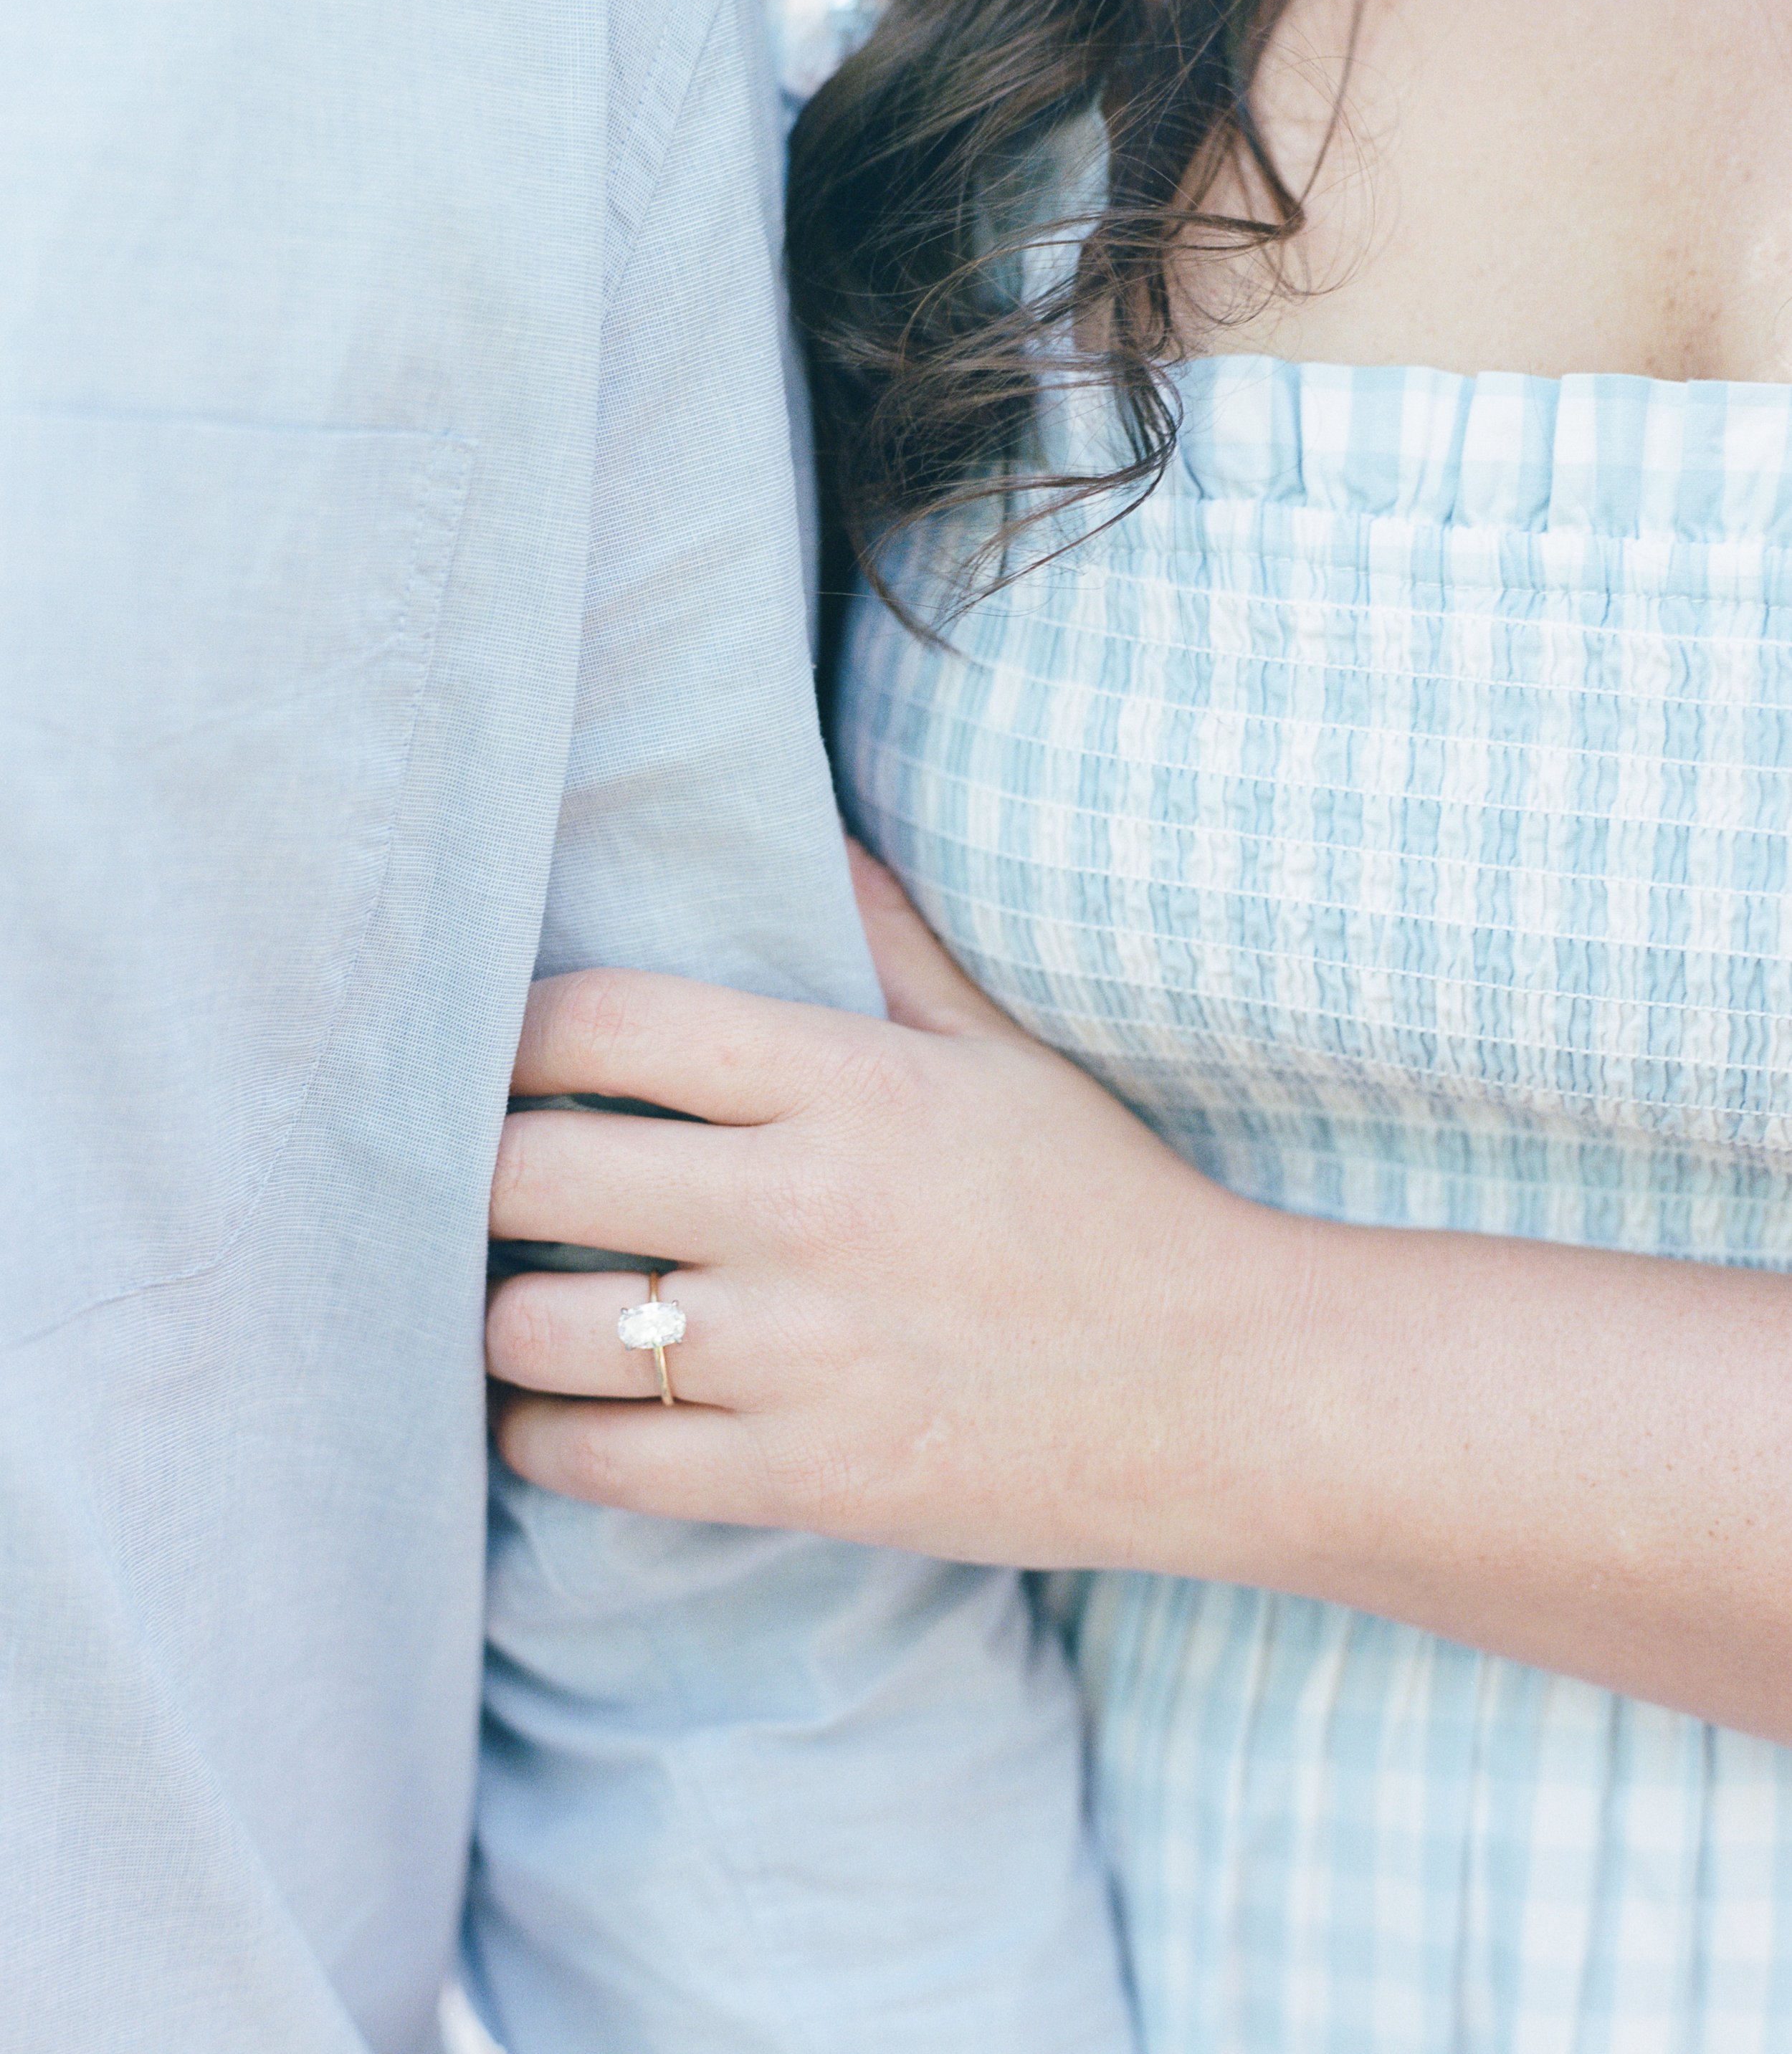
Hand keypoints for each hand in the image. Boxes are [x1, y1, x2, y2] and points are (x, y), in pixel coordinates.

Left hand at [487, 846, 1236, 1568]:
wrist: (1220, 1393)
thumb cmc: (1105, 1206)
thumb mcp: (1004, 1054)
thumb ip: (889, 942)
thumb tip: (816, 829)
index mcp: (848, 1084)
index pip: (603, 1021)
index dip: (516, 1030)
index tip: (508, 1054)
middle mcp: (802, 1210)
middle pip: (530, 1172)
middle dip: (483, 1173)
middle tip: (493, 1183)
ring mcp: (794, 1355)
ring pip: (536, 1328)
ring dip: (500, 1315)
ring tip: (522, 1299)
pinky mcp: (798, 1480)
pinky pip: (591, 1461)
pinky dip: (544, 1433)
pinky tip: (560, 1405)